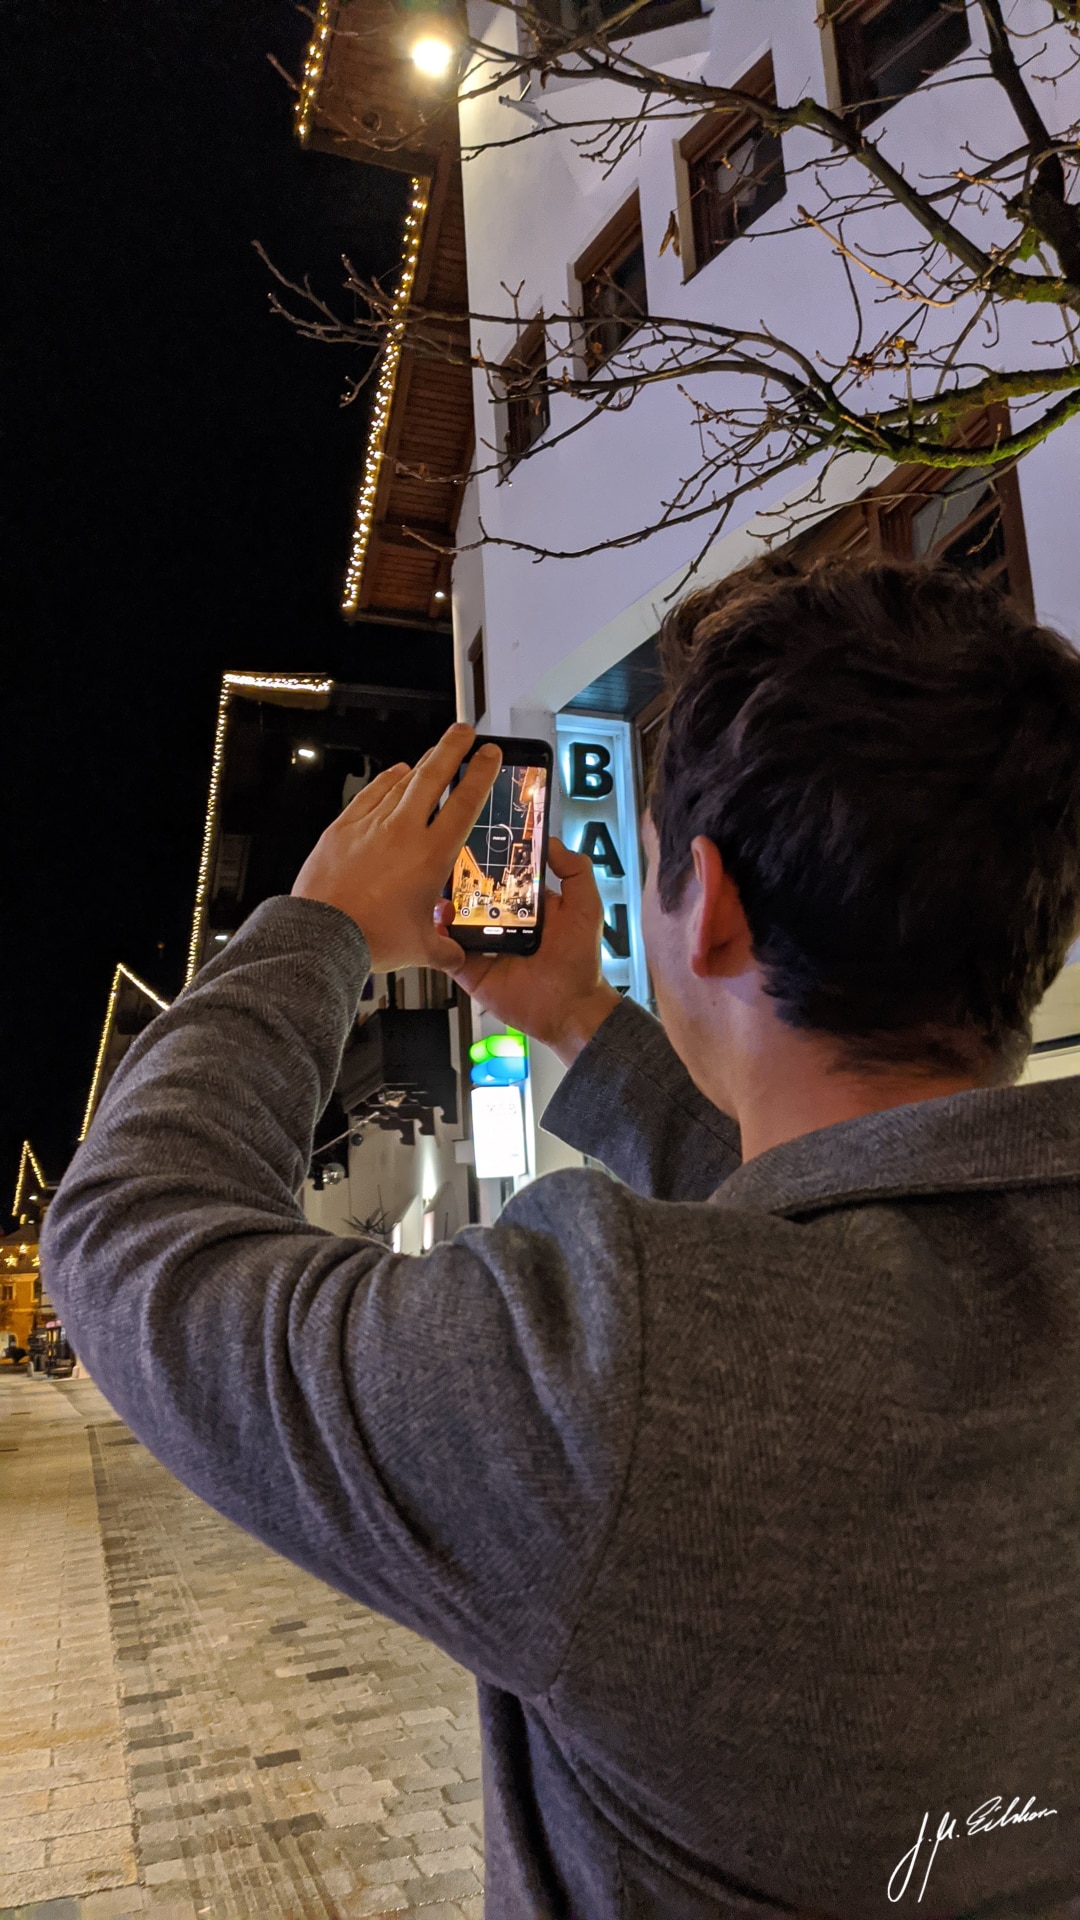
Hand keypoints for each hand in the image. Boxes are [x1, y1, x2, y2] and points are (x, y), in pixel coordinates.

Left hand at [291, 723, 501, 973]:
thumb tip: (458, 957)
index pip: (464, 803)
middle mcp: (403, 832)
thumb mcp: (420, 948)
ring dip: (422, 763)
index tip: (490, 754)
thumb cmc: (370, 938)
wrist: (323, 934)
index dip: (480, 774)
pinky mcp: (343, 828)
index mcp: (431, 855)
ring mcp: (371, 825)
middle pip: (433, 776)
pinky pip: (370, 794)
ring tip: (434, 752)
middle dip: (451, 748)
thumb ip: (445, 949)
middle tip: (464, 731)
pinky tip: (394, 773)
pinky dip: (386, 780)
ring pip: (402, 782)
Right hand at [431, 836, 621, 1066]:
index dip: (487, 860)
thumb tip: (548, 841)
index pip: (500, 877)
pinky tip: (435, 921)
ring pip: (452, 921)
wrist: (570, 1006)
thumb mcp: (585, 904)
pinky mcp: (468, 969)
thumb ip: (574, 869)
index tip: (470, 840)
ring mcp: (481, 946)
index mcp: (525, 907)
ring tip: (435, 890)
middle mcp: (501, 923)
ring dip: (441, 905)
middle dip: (457, 880)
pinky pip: (444, 950)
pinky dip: (435, 936)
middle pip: (471, 895)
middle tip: (442, 863)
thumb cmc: (579, 958)